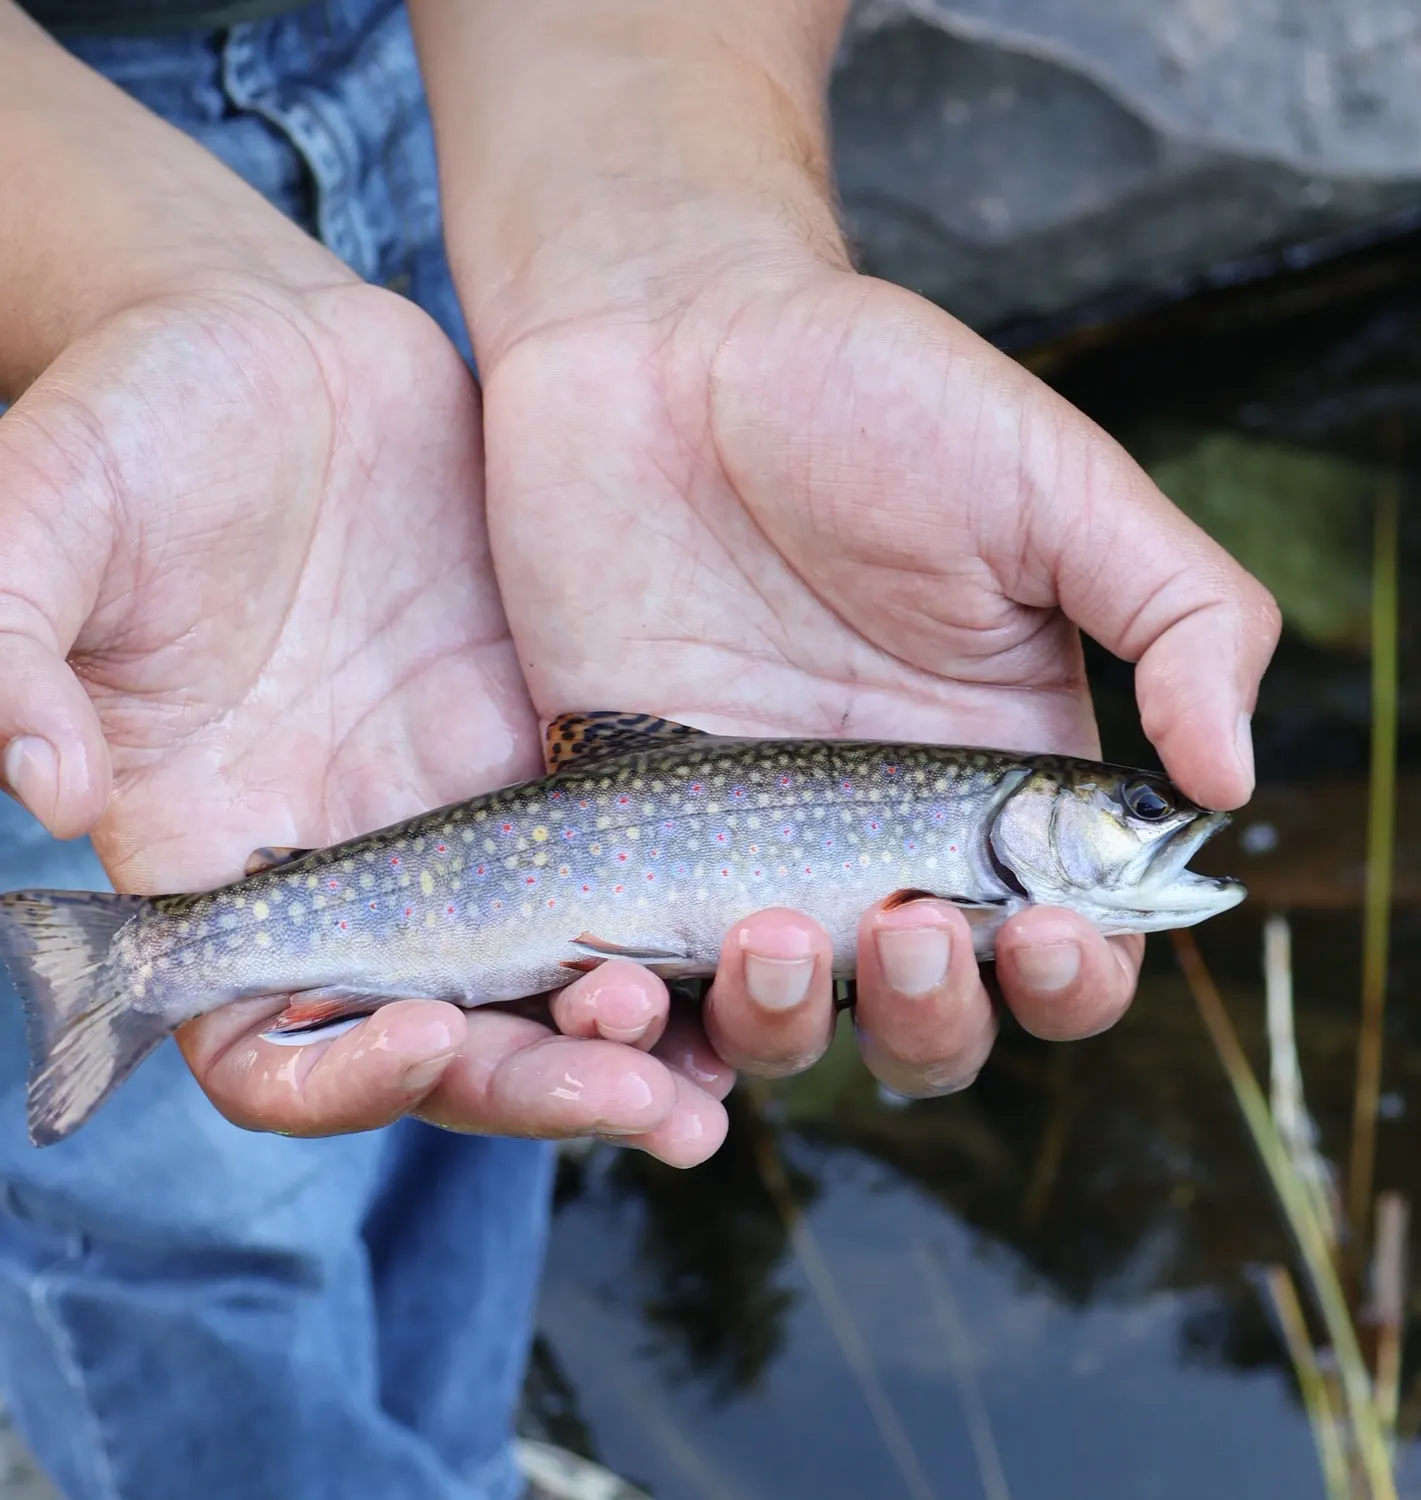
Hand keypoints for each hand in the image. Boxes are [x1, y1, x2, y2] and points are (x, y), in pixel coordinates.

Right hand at [0, 269, 735, 1164]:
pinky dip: (686, 945)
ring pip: (554, 994)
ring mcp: (461, 828)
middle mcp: (352, 872)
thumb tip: (39, 792)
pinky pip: (628, 889)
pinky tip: (765, 956)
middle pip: (447, 1049)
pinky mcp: (550, 766)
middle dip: (537, 1090)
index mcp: (219, 857)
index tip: (431, 1038)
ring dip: (634, 1049)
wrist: (283, 357)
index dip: (338, 1077)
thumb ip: (15, 639)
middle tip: (644, 1098)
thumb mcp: (53, 504)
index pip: (267, 1041)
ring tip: (717, 1069)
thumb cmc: (140, 421)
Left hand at [473, 253, 1277, 1098]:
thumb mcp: (1056, 483)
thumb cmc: (866, 393)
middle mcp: (881, 835)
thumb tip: (1228, 787)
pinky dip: (646, 1024)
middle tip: (911, 927)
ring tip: (775, 933)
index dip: (1079, 973)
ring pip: (788, 1024)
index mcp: (1003, 775)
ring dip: (795, 1026)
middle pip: (934, 1017)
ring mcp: (748, 845)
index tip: (1048, 928)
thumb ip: (1178, 617)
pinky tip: (637, 989)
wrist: (657, 342)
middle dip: (939, 1015)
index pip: (1069, 940)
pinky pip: (642, 978)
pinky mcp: (630, 834)